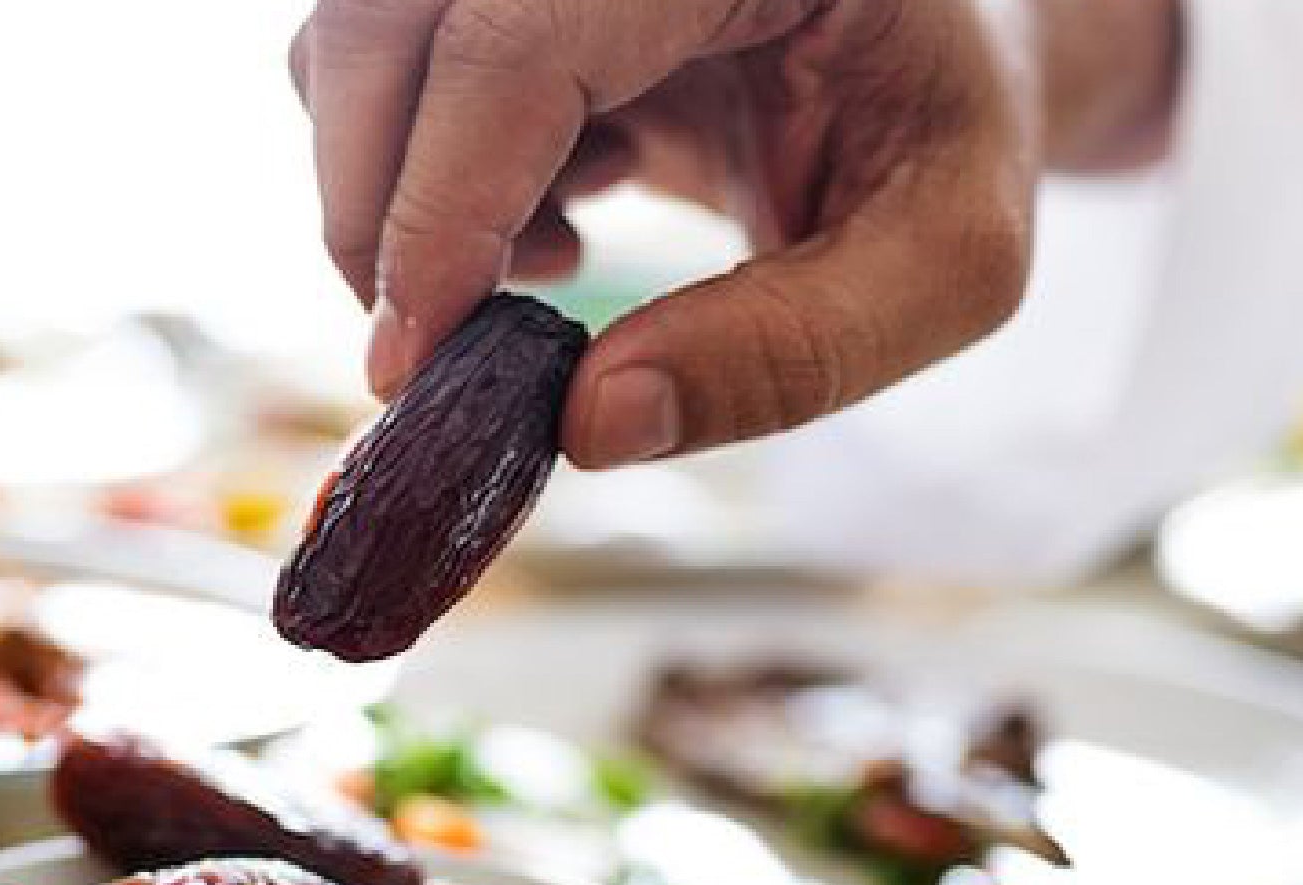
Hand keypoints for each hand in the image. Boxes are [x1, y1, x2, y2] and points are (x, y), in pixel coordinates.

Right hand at [290, 0, 1045, 465]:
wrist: (935, 57)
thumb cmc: (947, 138)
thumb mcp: (946, 264)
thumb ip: (791, 351)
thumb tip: (584, 426)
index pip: (514, 38)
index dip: (440, 204)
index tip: (418, 363)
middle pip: (382, 24)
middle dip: (371, 205)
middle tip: (435, 350)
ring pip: (354, 46)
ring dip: (390, 193)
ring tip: (543, 263)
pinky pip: (384, 77)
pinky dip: (418, 179)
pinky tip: (551, 221)